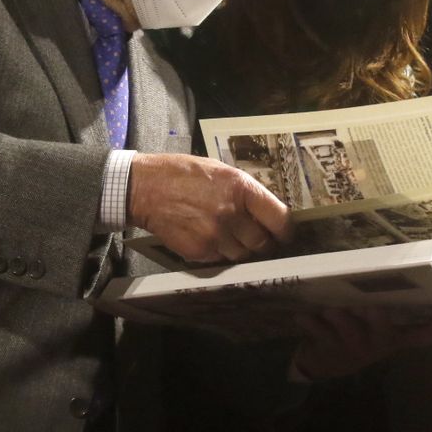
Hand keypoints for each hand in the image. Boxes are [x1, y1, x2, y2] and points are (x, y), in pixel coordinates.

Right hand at [128, 153, 292, 262]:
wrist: (146, 188)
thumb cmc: (184, 174)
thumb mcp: (222, 171)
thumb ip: (246, 192)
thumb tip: (267, 212)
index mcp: (241, 189)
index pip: (280, 219)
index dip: (286, 231)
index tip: (285, 235)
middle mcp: (231, 213)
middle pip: (263, 243)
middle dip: (264, 244)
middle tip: (258, 240)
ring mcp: (215, 235)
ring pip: (242, 255)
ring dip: (241, 250)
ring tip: (229, 237)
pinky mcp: (199, 251)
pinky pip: (220, 260)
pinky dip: (220, 253)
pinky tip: (209, 238)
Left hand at [289, 307, 431, 380]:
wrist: (327, 365)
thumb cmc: (358, 336)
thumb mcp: (380, 331)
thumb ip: (397, 314)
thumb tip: (424, 290)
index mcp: (392, 338)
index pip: (419, 336)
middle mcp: (376, 344)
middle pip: (381, 331)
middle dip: (376, 318)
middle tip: (370, 306)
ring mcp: (351, 348)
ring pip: (347, 331)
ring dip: (340, 319)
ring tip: (331, 309)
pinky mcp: (327, 350)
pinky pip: (318, 333)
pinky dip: (310, 324)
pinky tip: (302, 316)